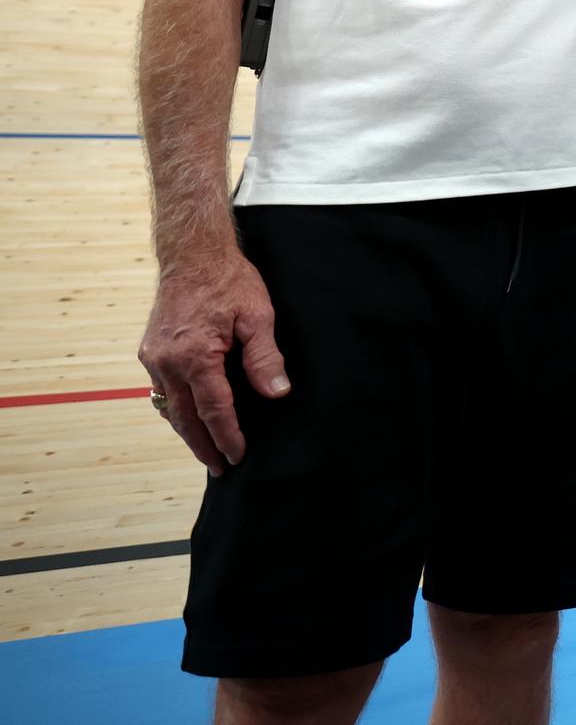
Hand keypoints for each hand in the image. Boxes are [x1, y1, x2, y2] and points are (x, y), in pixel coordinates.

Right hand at [137, 250, 287, 474]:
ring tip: (206, 450)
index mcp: (195, 356)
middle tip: (220, 469)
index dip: (228, 436)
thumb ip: (266, 357)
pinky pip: (161, 390)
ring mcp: (153, 358)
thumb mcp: (258, 316)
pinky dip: (176, 409)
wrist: (192, 255)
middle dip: (203, 446)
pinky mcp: (149, 351)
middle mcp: (167, 362)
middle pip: (185, 419)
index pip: (214, 410)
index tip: (239, 456)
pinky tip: (189, 418)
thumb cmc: (229, 281)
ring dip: (187, 432)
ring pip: (169, 407)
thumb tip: (277, 393)